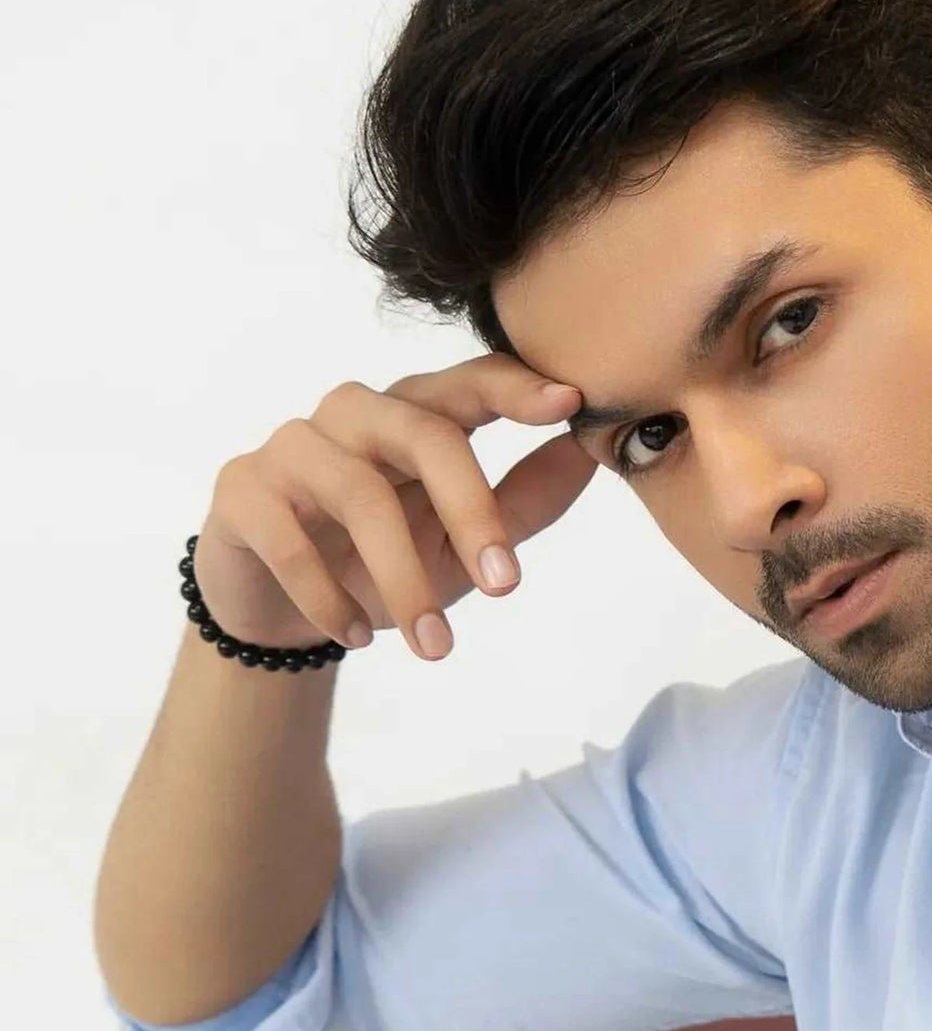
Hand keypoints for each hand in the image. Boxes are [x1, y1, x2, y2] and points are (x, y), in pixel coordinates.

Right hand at [190, 352, 596, 656]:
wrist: (278, 606)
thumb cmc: (379, 561)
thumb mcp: (461, 541)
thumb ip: (524, 500)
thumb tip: (590, 457)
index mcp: (414, 415)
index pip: (468, 383)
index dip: (516, 387)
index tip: (570, 403)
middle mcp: (353, 415)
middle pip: (423, 433)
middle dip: (472, 511)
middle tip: (506, 588)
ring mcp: (294, 446)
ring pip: (361, 493)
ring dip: (404, 581)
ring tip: (435, 646)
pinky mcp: (242, 491)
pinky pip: (291, 539)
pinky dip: (329, 597)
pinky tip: (356, 636)